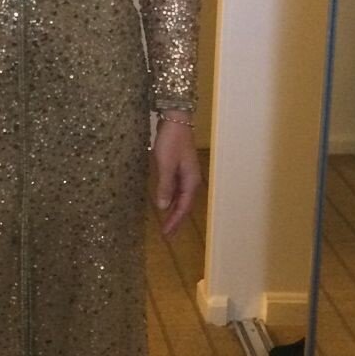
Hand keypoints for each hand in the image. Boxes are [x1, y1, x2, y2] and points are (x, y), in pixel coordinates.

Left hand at [151, 118, 201, 237]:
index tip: (166, 235)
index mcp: (190, 181)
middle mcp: (191, 179)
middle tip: (167, 235)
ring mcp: (186, 173)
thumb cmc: (171, 141)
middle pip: (184, 205)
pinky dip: (171, 199)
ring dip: (173, 211)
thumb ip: (165, 186)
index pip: (183, 207)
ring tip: (166, 224)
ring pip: (180, 198)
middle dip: (175, 220)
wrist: (175, 119)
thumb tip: (163, 207)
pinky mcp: (179, 167)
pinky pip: (176, 189)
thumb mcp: (165, 164)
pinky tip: (165, 203)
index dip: (175, 222)